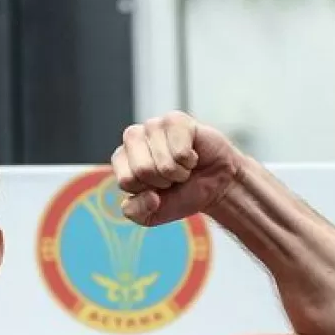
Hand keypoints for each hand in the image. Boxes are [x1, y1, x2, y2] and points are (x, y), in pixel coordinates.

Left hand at [111, 111, 242, 226]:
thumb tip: (150, 196)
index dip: (147, 192)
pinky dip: (190, 161)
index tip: (155, 188)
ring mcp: (153, 125)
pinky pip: (181, 152)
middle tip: (171, 176)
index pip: (126, 181)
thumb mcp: (151, 214)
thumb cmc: (179, 194)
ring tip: (182, 166)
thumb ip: (136, 212)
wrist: (213, 185)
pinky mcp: (175, 120)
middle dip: (163, 182)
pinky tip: (191, 155)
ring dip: (178, 172)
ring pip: (163, 162)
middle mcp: (132, 138)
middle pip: (143, 170)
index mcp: (120, 159)